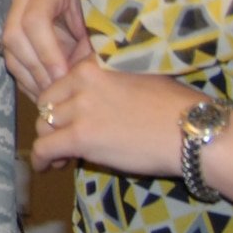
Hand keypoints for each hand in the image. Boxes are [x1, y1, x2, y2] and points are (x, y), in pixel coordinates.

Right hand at [2, 0, 94, 98]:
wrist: (101, 11)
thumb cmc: (106, 18)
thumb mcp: (102, 30)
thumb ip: (88, 49)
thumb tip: (71, 78)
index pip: (35, 20)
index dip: (47, 52)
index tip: (64, 76)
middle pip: (15, 36)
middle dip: (37, 68)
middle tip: (57, 90)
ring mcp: (16, 12)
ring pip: (10, 51)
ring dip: (31, 78)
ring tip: (54, 95)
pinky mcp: (15, 32)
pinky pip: (12, 60)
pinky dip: (28, 80)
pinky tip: (47, 92)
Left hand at [28, 58, 197, 176]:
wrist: (192, 132)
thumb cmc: (176, 107)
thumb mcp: (136, 78)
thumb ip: (107, 82)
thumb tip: (93, 98)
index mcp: (94, 65)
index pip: (61, 82)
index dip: (62, 103)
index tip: (68, 117)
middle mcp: (82, 80)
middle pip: (48, 102)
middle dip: (51, 122)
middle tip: (62, 139)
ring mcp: (81, 108)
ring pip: (45, 125)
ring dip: (49, 142)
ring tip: (60, 157)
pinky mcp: (81, 136)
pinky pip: (45, 147)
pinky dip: (41, 159)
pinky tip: (46, 167)